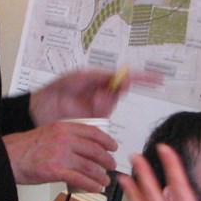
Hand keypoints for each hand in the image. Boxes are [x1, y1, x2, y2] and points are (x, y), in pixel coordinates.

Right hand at [4, 122, 117, 191]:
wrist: (9, 157)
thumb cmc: (25, 147)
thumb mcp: (49, 132)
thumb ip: (67, 136)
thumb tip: (84, 146)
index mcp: (64, 128)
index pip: (92, 132)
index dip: (106, 141)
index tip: (112, 146)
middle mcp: (64, 139)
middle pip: (94, 150)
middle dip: (107, 160)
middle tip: (111, 165)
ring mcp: (61, 155)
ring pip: (89, 166)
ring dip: (101, 175)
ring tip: (105, 180)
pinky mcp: (56, 171)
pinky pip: (80, 179)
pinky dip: (91, 185)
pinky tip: (96, 187)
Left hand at [28, 68, 160, 125]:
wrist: (41, 107)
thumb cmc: (58, 88)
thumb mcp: (80, 77)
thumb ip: (103, 78)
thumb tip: (124, 79)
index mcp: (102, 80)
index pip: (128, 78)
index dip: (145, 79)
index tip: (159, 78)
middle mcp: (103, 95)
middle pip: (119, 92)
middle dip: (109, 91)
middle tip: (94, 90)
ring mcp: (99, 109)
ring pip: (110, 105)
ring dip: (99, 101)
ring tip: (81, 100)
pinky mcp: (94, 122)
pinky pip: (103, 116)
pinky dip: (96, 112)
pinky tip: (82, 109)